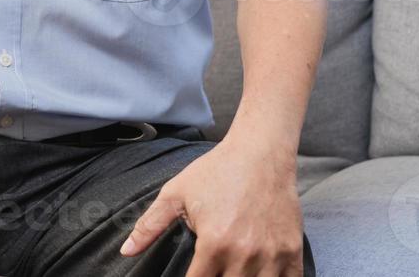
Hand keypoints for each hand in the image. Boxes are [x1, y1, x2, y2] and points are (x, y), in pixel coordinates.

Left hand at [121, 136, 305, 274]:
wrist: (261, 153)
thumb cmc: (216, 171)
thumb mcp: (175, 195)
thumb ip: (149, 226)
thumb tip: (126, 251)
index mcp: (214, 243)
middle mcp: (245, 254)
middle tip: (210, 271)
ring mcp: (272, 255)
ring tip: (231, 273)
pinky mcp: (292, 251)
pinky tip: (259, 276)